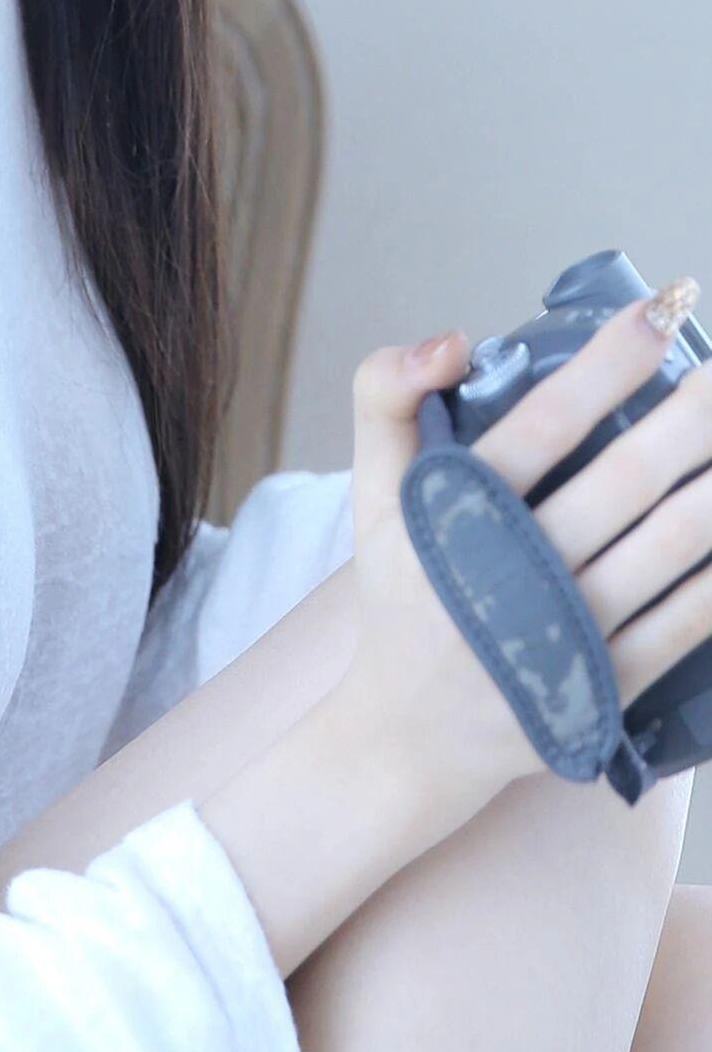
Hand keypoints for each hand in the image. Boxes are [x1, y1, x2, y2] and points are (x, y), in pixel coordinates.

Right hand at [340, 291, 711, 835]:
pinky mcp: (602, 693)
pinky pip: (681, 627)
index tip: (658, 311)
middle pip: (622, 482)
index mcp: (453, 518)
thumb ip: (386, 397)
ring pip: (665, 551)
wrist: (406, 740)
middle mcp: (509, 579)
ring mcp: (561, 642)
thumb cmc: (402, 599)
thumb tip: (455, 338)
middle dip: (691, 418)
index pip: (543, 424)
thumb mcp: (372, 498)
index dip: (606, 363)